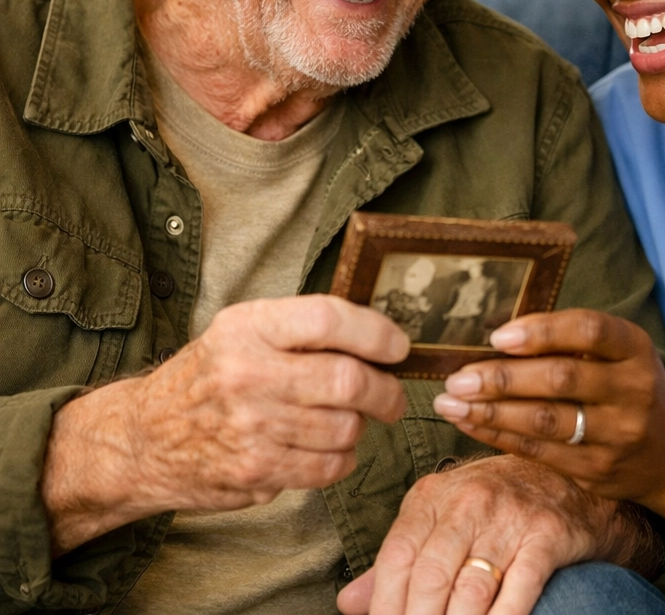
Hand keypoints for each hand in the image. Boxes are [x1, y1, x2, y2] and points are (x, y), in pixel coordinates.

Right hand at [43, 294, 408, 551]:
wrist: (143, 436)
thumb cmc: (209, 375)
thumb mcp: (243, 329)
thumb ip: (302, 328)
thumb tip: (379, 336)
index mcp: (249, 326)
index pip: (328, 319)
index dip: (375, 332)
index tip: (398, 346)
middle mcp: (248, 372)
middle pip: (347, 380)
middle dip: (385, 390)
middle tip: (392, 396)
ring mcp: (250, 425)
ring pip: (344, 428)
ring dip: (361, 427)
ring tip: (350, 420)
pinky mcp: (254, 469)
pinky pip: (327, 468)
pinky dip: (342, 460)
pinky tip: (329, 448)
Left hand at [336, 454, 640, 614]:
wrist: (564, 481)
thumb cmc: (491, 505)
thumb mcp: (440, 517)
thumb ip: (399, 558)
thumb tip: (349, 604)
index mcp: (434, 495)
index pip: (397, 554)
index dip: (384, 605)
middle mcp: (470, 500)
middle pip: (430, 576)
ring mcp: (509, 517)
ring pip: (470, 590)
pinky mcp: (546, 535)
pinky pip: (518, 590)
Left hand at [431, 310, 664, 506]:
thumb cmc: (628, 386)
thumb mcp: (619, 353)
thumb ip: (571, 341)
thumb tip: (498, 336)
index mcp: (635, 350)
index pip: (589, 331)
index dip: (542, 331)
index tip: (498, 336)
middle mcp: (632, 391)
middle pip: (560, 380)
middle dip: (502, 379)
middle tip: (458, 376)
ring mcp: (617, 435)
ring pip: (545, 422)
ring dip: (490, 411)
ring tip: (450, 402)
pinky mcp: (598, 471)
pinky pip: (540, 451)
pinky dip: (499, 436)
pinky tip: (470, 423)